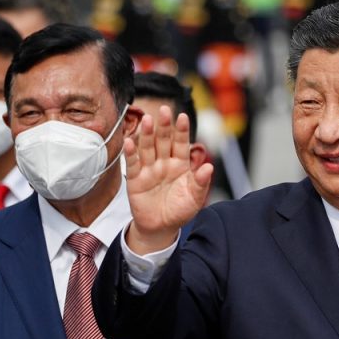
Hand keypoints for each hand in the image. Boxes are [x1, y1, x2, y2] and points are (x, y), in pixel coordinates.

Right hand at [124, 105, 212, 253]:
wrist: (161, 228)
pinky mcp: (135, 180)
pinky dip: (131, 154)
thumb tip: (209, 167)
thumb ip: (201, 183)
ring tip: (147, 120)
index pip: (181, 144)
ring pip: (147, 148)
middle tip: (164, 110)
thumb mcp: (195, 199)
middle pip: (163, 141)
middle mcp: (164, 163)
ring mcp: (149, 170)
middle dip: (164, 126)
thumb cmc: (179, 211)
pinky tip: (129, 142)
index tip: (182, 116)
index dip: (181, 130)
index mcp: (180, 165)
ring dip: (146, 134)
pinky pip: (133, 164)